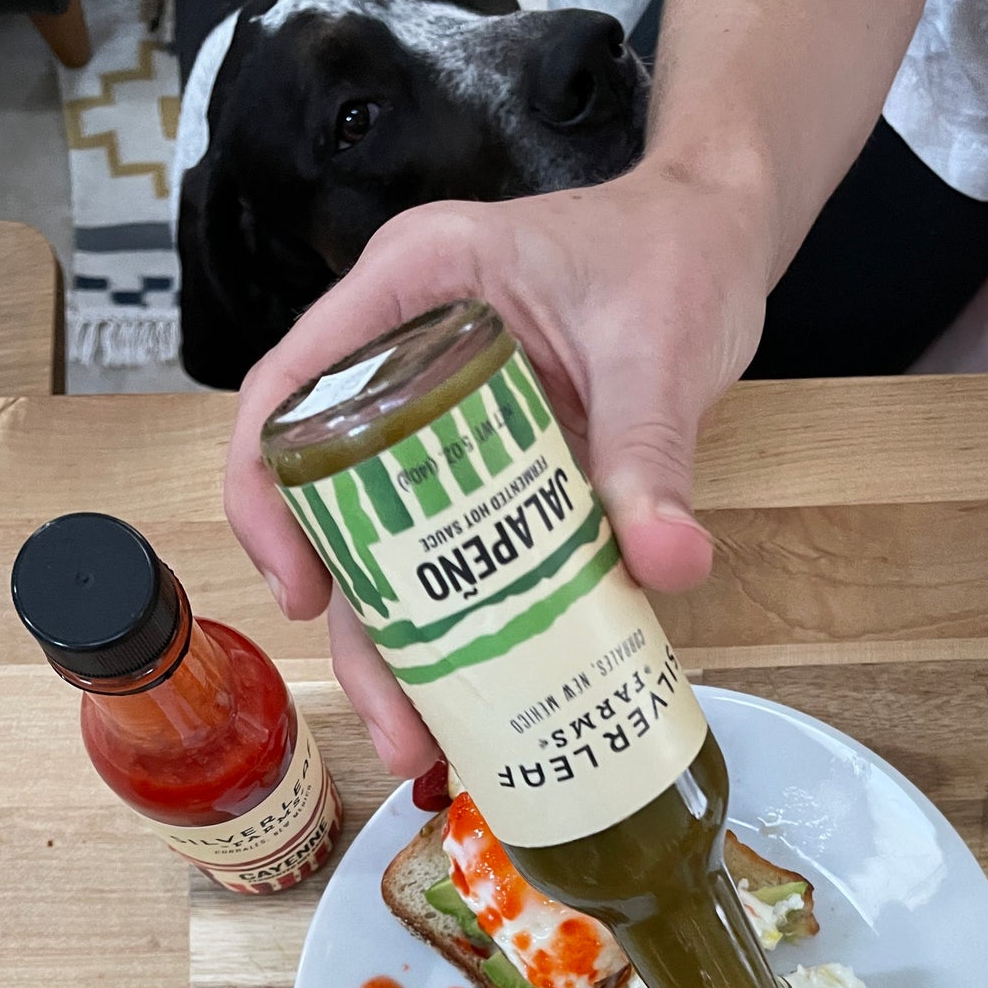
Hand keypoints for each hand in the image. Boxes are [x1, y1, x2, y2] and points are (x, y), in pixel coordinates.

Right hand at [225, 158, 777, 774]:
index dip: (267, 494)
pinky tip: (480, 704)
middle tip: (389, 719)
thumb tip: (667, 561)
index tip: (302, 591)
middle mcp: (408, 363)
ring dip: (403, 654)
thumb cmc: (674, 250)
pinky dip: (466, 632)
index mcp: (412, 290)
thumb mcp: (661, 345)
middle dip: (354, 626)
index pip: (290, 389)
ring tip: (425, 744)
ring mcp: (446, 427)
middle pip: (334, 503)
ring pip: (394, 551)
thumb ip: (654, 450)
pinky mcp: (494, 476)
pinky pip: (462, 559)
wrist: (721, 243)